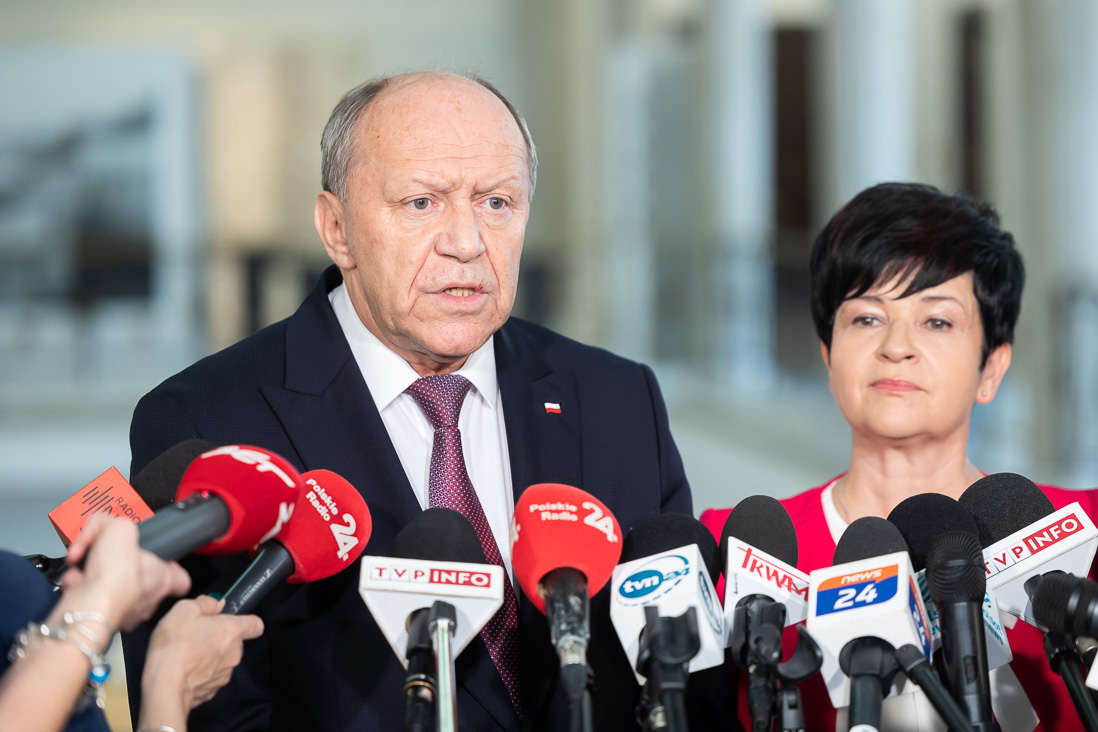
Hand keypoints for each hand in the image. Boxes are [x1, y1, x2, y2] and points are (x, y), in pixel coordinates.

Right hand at [62, 514, 190, 630]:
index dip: (170, 565)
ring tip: (87, 565)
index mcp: (162, 580)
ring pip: (107, 586)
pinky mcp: (96, 617)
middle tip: (107, 555)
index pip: (180, 578)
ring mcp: (121, 611)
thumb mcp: (120, 528)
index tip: (160, 557)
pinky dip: (77, 585)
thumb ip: (114, 522)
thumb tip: (103, 524)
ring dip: (92, 572)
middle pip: (137, 578)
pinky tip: (77, 581)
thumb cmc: (116, 575)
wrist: (88, 606)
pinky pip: (86, 596)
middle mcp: (145, 600)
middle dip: (117, 564)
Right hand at [143, 596, 264, 711]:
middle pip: (234, 642)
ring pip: (222, 660)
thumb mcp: (185, 610)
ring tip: (187, 654)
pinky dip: (200, 673)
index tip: (232, 620)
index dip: (246, 620)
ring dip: (209, 656)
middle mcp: (234, 654)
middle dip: (219, 638)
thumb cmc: (174, 647)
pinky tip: (184, 670)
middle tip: (197, 635)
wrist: (164, 685)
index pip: (255, 624)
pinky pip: (210, 677)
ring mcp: (224, 674)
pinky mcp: (212, 690)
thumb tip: (216, 603)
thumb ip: (206, 603)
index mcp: (232, 631)